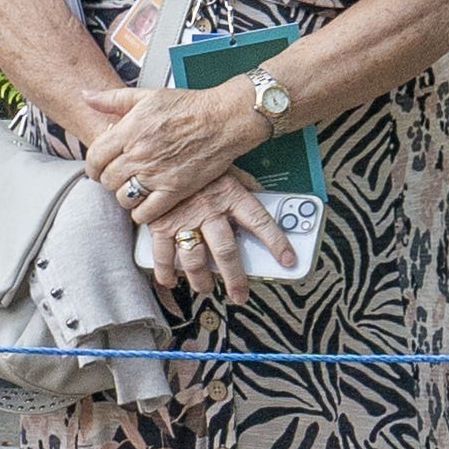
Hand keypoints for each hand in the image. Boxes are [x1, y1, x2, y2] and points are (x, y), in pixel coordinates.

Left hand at [73, 74, 272, 226]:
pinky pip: (146, 212)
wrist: (223, 119)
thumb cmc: (189, 106)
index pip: (95, 157)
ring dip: (125, 196)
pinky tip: (145, 206)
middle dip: (109, 180)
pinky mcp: (175, 189)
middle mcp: (140, 153)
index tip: (97, 169)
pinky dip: (141, 213)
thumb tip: (86, 97)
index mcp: (130, 130)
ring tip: (132, 190)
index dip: (92, 166)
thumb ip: (113, 99)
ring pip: (124, 197)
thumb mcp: (147, 95)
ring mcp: (157, 173)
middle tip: (118, 179)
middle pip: (107, 179)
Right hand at [135, 174, 284, 305]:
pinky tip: (171, 280)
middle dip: (235, 279)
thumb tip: (269, 198)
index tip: (288, 260)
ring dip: (201, 280)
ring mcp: (184, 218)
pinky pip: (164, 255)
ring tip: (206, 288)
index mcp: (230, 193)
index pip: (260, 221)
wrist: (159, 153)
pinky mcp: (160, 224)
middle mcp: (209, 208)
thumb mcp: (227, 168)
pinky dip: (166, 272)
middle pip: (226, 252)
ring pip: (195, 259)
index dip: (276, 242)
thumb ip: (246, 186)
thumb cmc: (197, 164)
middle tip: (239, 295)